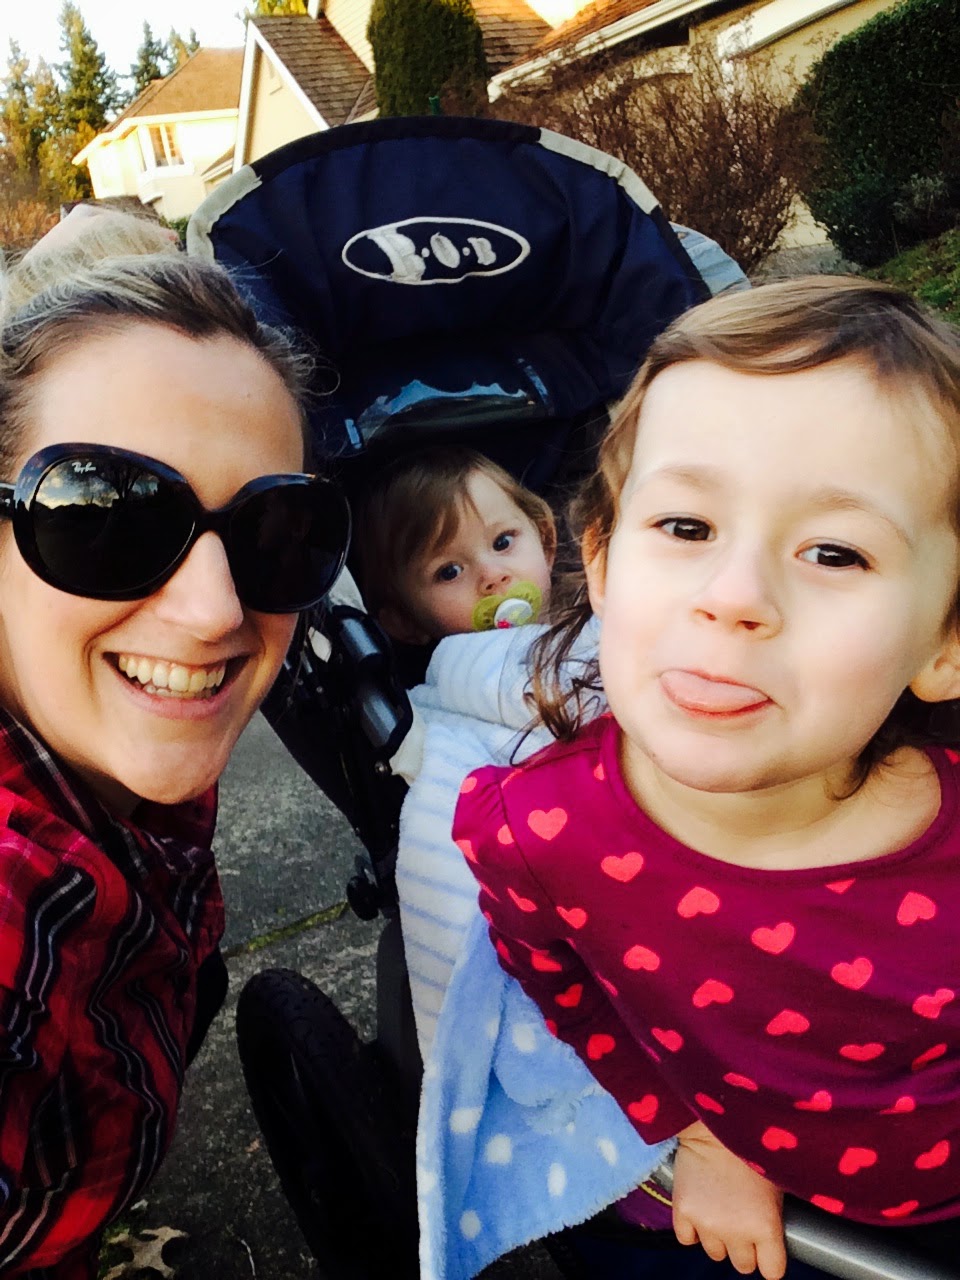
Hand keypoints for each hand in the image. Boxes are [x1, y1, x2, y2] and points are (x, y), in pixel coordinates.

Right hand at [672, 1121, 786, 1278]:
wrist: (712, 1121)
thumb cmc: (750, 1146)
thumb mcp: (777, 1181)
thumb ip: (776, 1217)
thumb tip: (781, 1237)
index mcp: (766, 1226)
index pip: (772, 1272)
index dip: (771, 1258)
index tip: (768, 1246)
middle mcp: (736, 1232)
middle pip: (743, 1265)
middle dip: (745, 1247)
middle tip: (743, 1219)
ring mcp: (706, 1223)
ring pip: (715, 1253)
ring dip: (719, 1236)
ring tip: (721, 1208)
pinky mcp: (682, 1212)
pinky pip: (686, 1238)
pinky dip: (692, 1228)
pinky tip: (701, 1206)